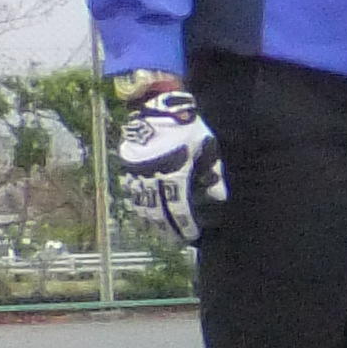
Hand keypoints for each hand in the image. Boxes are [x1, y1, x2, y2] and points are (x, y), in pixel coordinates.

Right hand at [112, 84, 224, 245]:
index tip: (192, 236)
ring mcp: (136, 172)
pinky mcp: (128, 167)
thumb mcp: (207, 149)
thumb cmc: (189, 127)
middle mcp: (151, 175)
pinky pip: (133, 192)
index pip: (178, 207)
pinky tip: (147, 213)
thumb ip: (211, 174)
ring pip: (142, 204)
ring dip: (153, 220)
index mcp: (172, 172)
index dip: (185, 224)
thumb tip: (218, 198)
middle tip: (177, 240)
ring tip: (163, 231)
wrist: (159, 107)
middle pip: (158, 211)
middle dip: (168, 228)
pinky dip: (140, 206)